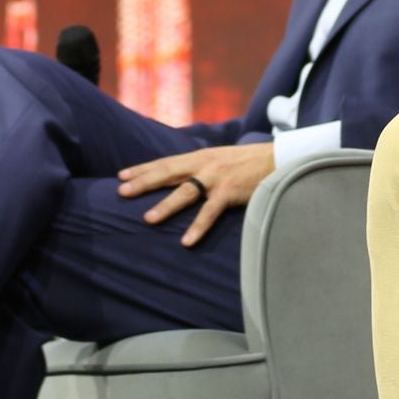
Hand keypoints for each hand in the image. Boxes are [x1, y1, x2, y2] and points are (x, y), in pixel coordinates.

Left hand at [117, 142, 276, 247]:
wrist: (277, 160)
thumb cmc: (248, 163)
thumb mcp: (220, 159)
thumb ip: (201, 168)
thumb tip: (181, 179)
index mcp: (200, 156)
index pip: (166, 162)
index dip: (143, 168)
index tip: (121, 175)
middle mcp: (204, 164)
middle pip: (168, 172)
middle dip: (144, 182)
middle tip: (121, 191)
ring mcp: (216, 178)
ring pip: (185, 192)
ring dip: (166, 205)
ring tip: (147, 219)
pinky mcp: (229, 192)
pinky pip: (210, 212)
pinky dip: (198, 227)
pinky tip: (186, 241)